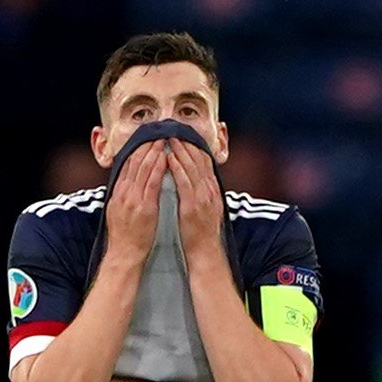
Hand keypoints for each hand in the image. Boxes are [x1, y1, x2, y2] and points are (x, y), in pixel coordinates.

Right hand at [104, 142, 166, 263]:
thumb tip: (128, 186)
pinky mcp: (145, 206)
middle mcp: (123, 193)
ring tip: (163, 140)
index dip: (136, 150)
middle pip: (134, 162)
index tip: (145, 139)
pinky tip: (166, 158)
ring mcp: (133, 199)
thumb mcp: (118, 213)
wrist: (124, 255)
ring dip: (154, 152)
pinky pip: (152, 182)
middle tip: (156, 133)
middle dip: (146, 146)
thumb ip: (124, 197)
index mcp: (117, 193)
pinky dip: (159, 168)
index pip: (126, 165)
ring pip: (143, 168)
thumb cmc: (125, 237)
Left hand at [167, 140, 223, 257]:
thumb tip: (198, 181)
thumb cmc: (202, 233)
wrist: (205, 251)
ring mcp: (202, 196)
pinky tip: (169, 157)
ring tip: (170, 138)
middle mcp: (210, 190)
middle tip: (176, 130)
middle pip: (199, 159)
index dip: (195, 146)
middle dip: (187, 143)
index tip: (185, 135)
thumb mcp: (207, 208)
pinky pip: (184, 181)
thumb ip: (203, 193)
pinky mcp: (192, 204)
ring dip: (180, 150)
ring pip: (192, 166)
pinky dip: (177, 167)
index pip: (205, 161)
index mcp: (212, 190)